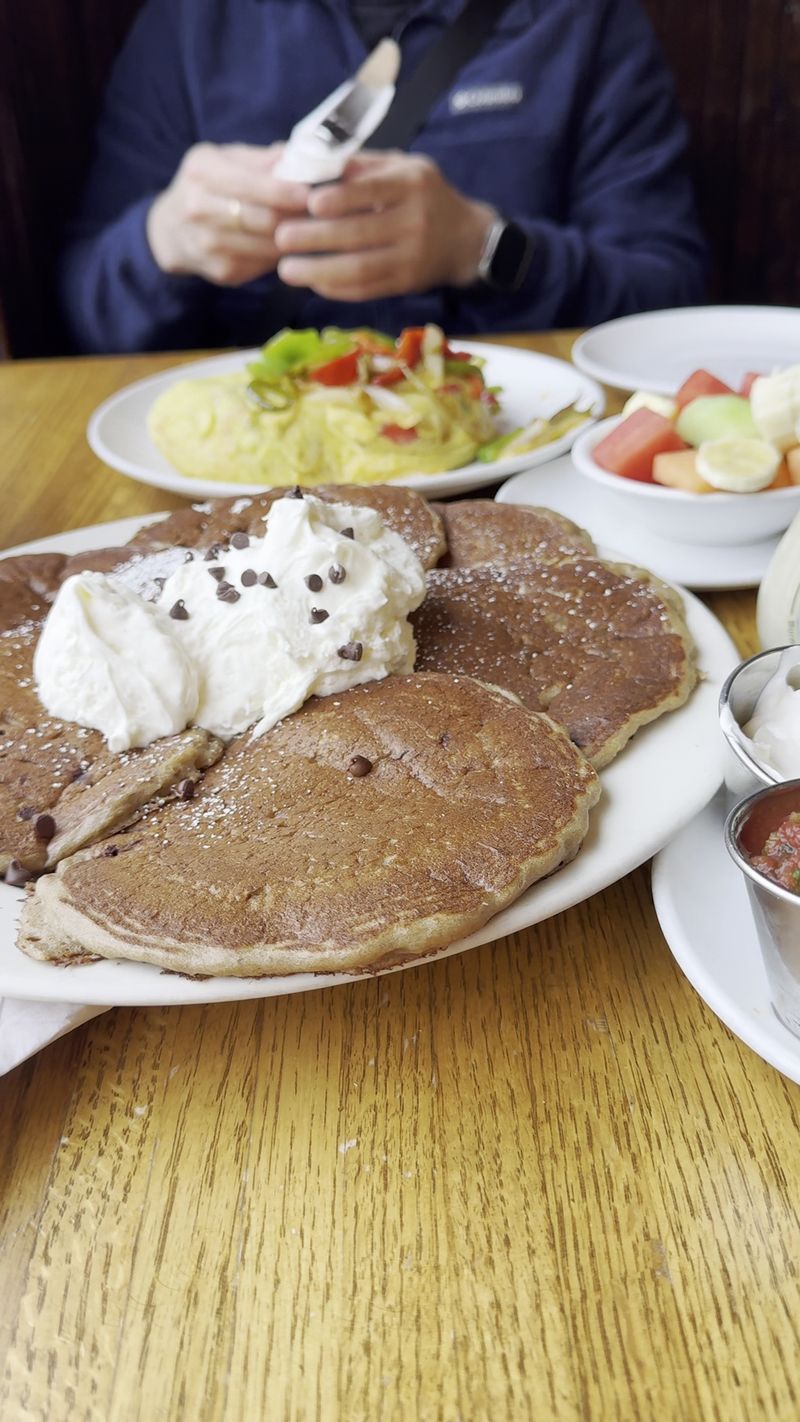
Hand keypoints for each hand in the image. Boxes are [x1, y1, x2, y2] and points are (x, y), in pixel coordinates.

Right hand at [147, 143, 310, 285]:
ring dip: (296, 239)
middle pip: (264, 219)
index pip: (254, 185)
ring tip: (314, 227)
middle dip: (298, 217)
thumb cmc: (207, 186)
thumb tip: (299, 155)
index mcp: (202, 171)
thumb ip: (261, 159)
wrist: (170, 229)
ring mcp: (208, 244)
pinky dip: (282, 254)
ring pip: (268, 245)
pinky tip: (291, 244)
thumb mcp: (225, 160)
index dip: (287, 191)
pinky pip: (264, 264)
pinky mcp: (223, 271)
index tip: (314, 192)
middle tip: (324, 213)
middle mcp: (199, 208)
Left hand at [273, 151, 494, 300]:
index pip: (371, 191)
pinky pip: (367, 289)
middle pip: (359, 233)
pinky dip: (337, 288)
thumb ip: (363, 165)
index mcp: (411, 183)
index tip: (307, 203)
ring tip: (286, 270)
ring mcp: (412, 256)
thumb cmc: (424, 195)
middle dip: (316, 238)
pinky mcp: (407, 283)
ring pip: (360, 268)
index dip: (338, 199)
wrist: (467, 239)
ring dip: (319, 271)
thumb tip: (314, 165)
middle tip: (281, 238)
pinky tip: (313, 284)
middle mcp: (415, 220)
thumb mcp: (403, 167)